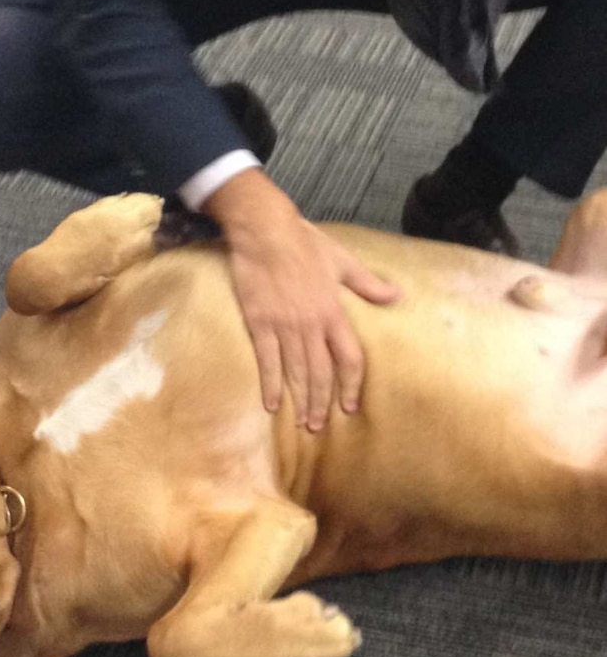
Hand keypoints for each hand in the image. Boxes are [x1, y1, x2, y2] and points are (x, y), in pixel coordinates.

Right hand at [203, 170, 399, 430]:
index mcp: (333, 311)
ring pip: (296, 371)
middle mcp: (311, 324)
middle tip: (319, 426)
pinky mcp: (259, 322)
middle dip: (322, 402)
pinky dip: (270, 384)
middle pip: (321, 372)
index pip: (349, 358)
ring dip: (300, 400)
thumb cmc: (304, 242)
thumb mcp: (342, 261)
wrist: (265, 229)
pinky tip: (272, 404)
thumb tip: (397, 297)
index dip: (351, 385)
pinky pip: (266, 360)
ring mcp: (284, 325)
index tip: (350, 406)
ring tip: (301, 423)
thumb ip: (368, 284)